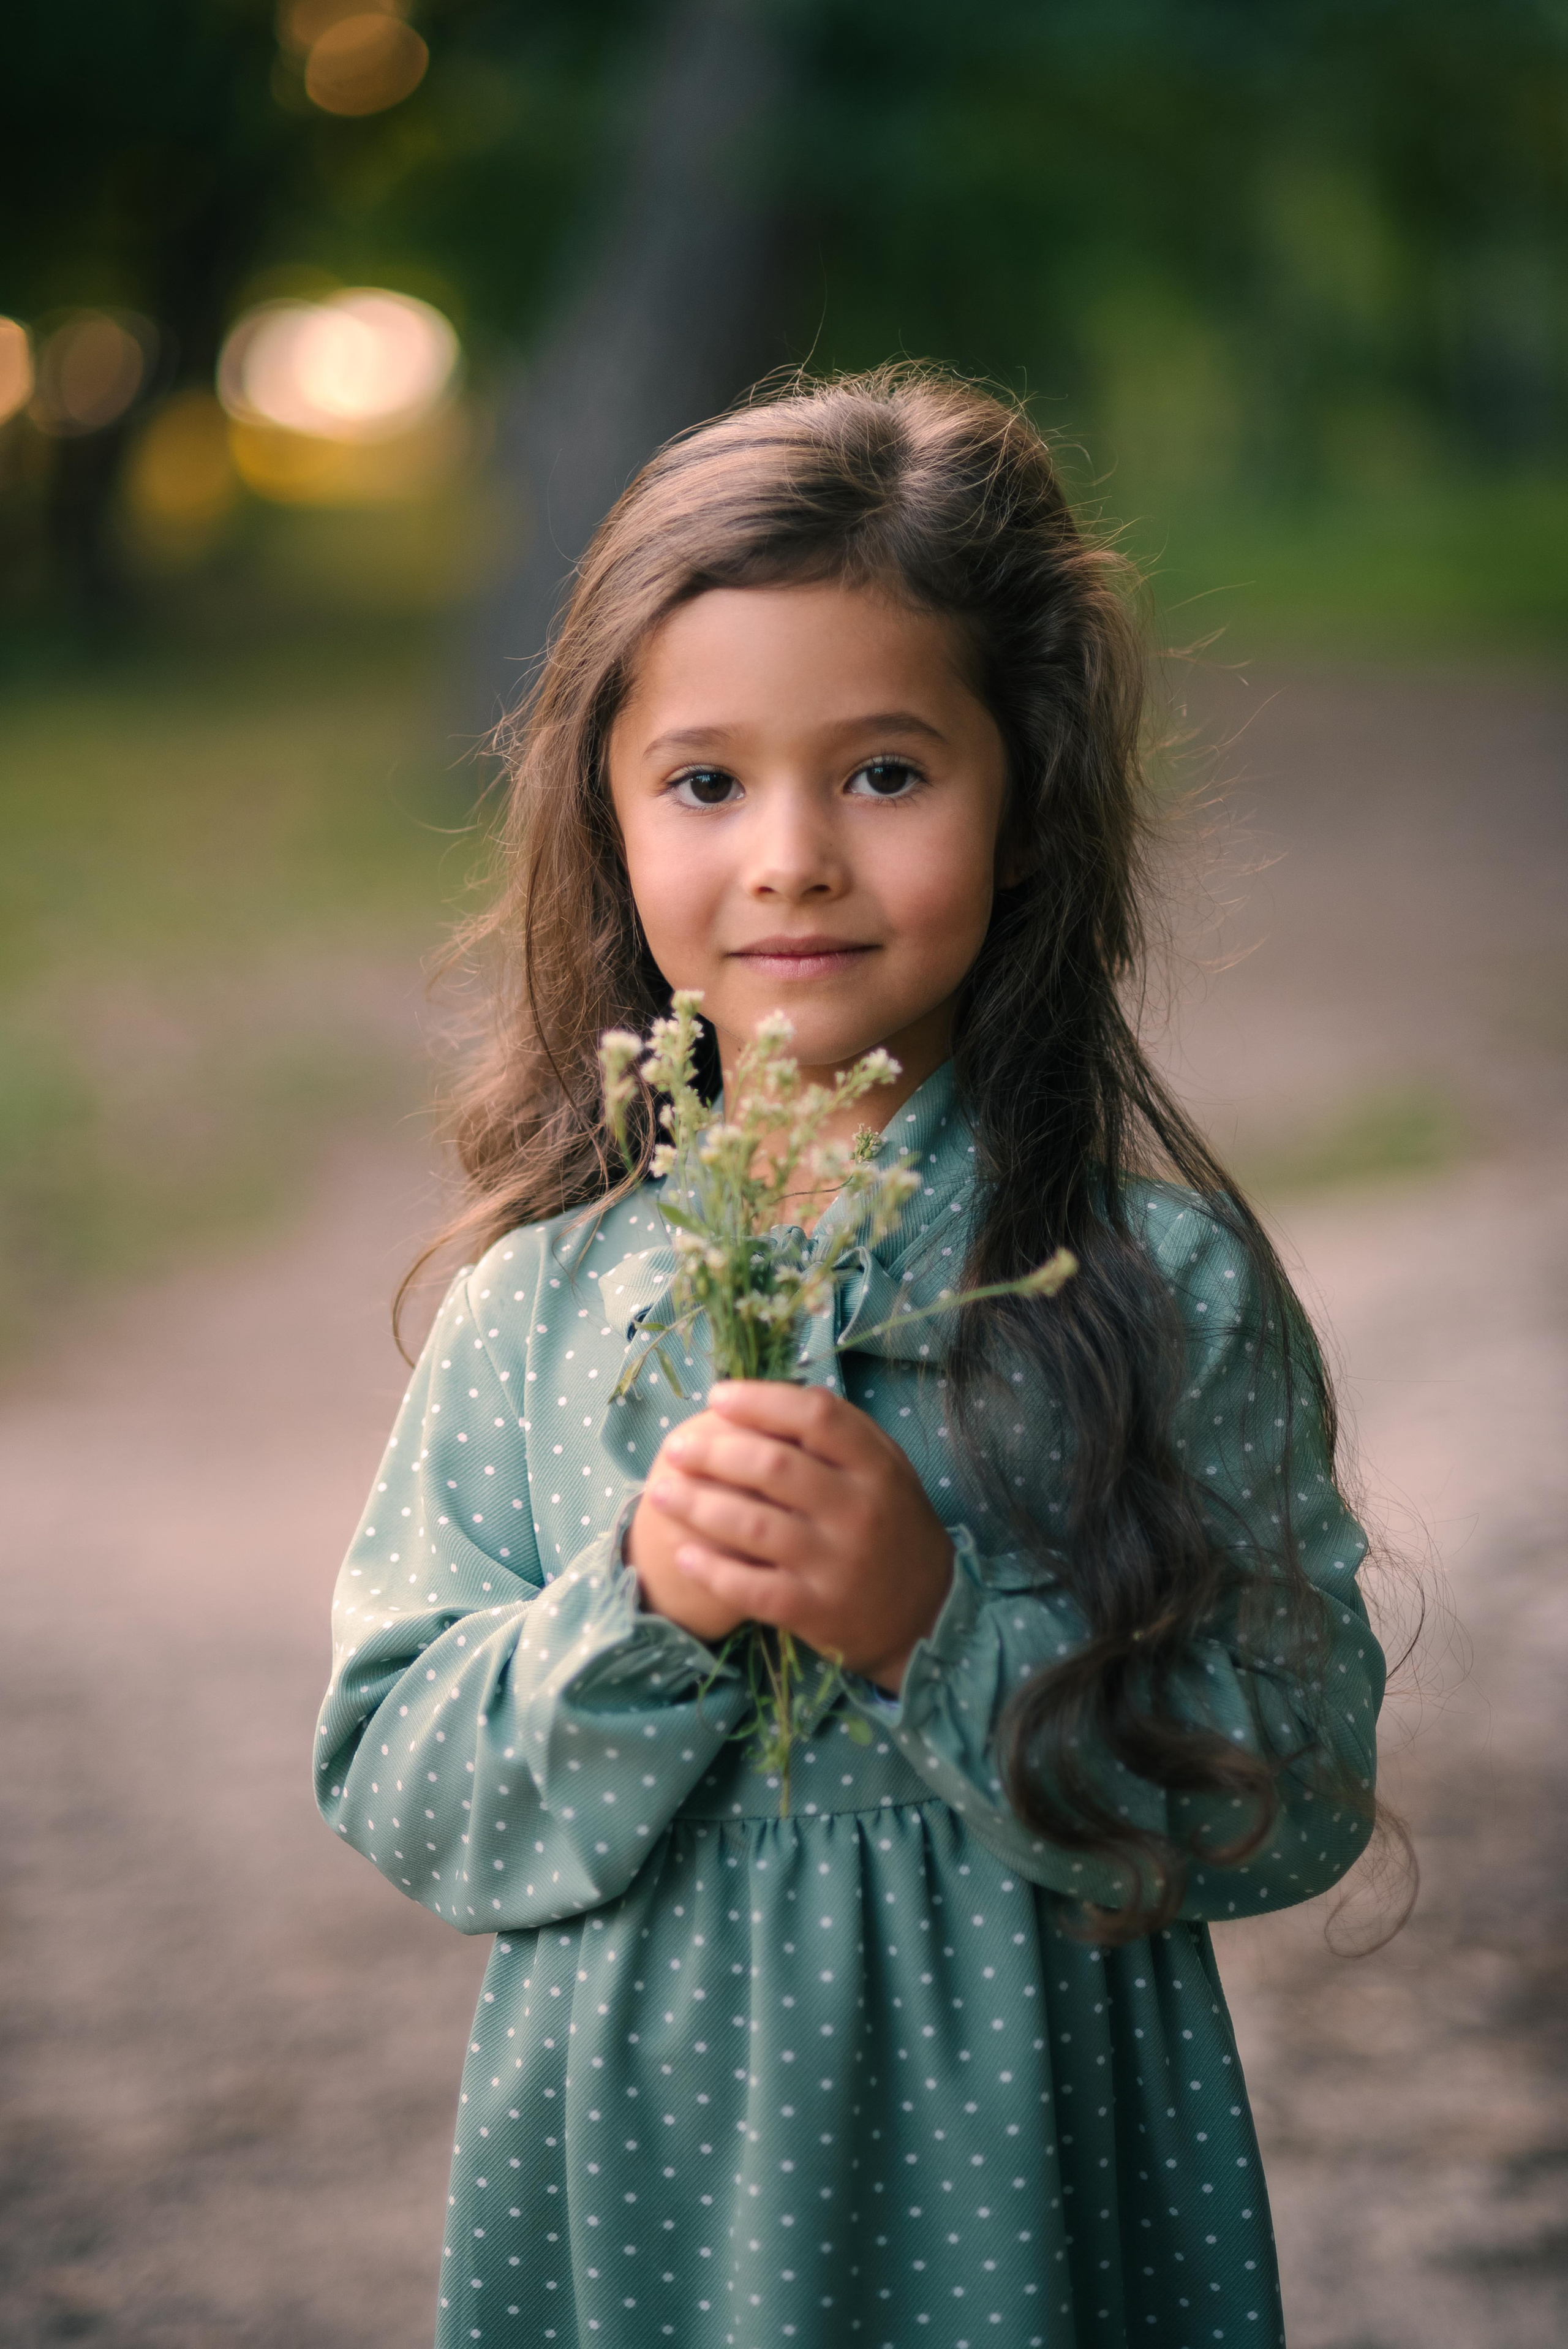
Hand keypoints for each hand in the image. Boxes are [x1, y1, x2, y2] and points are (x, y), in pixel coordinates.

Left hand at [635, 1380, 954, 1692]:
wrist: (926, 1614)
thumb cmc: (892, 1526)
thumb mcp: (886, 1469)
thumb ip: (841, 1432)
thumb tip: (774, 1392)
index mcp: (876, 1467)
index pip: (815, 1416)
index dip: (760, 1400)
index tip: (717, 1397)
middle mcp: (858, 1511)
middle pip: (772, 1467)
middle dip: (711, 1452)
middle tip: (674, 1448)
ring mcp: (836, 1564)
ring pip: (752, 1526)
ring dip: (696, 1506)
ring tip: (659, 1493)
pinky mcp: (815, 1611)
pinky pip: (751, 1588)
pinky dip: (711, 1570)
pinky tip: (683, 1553)